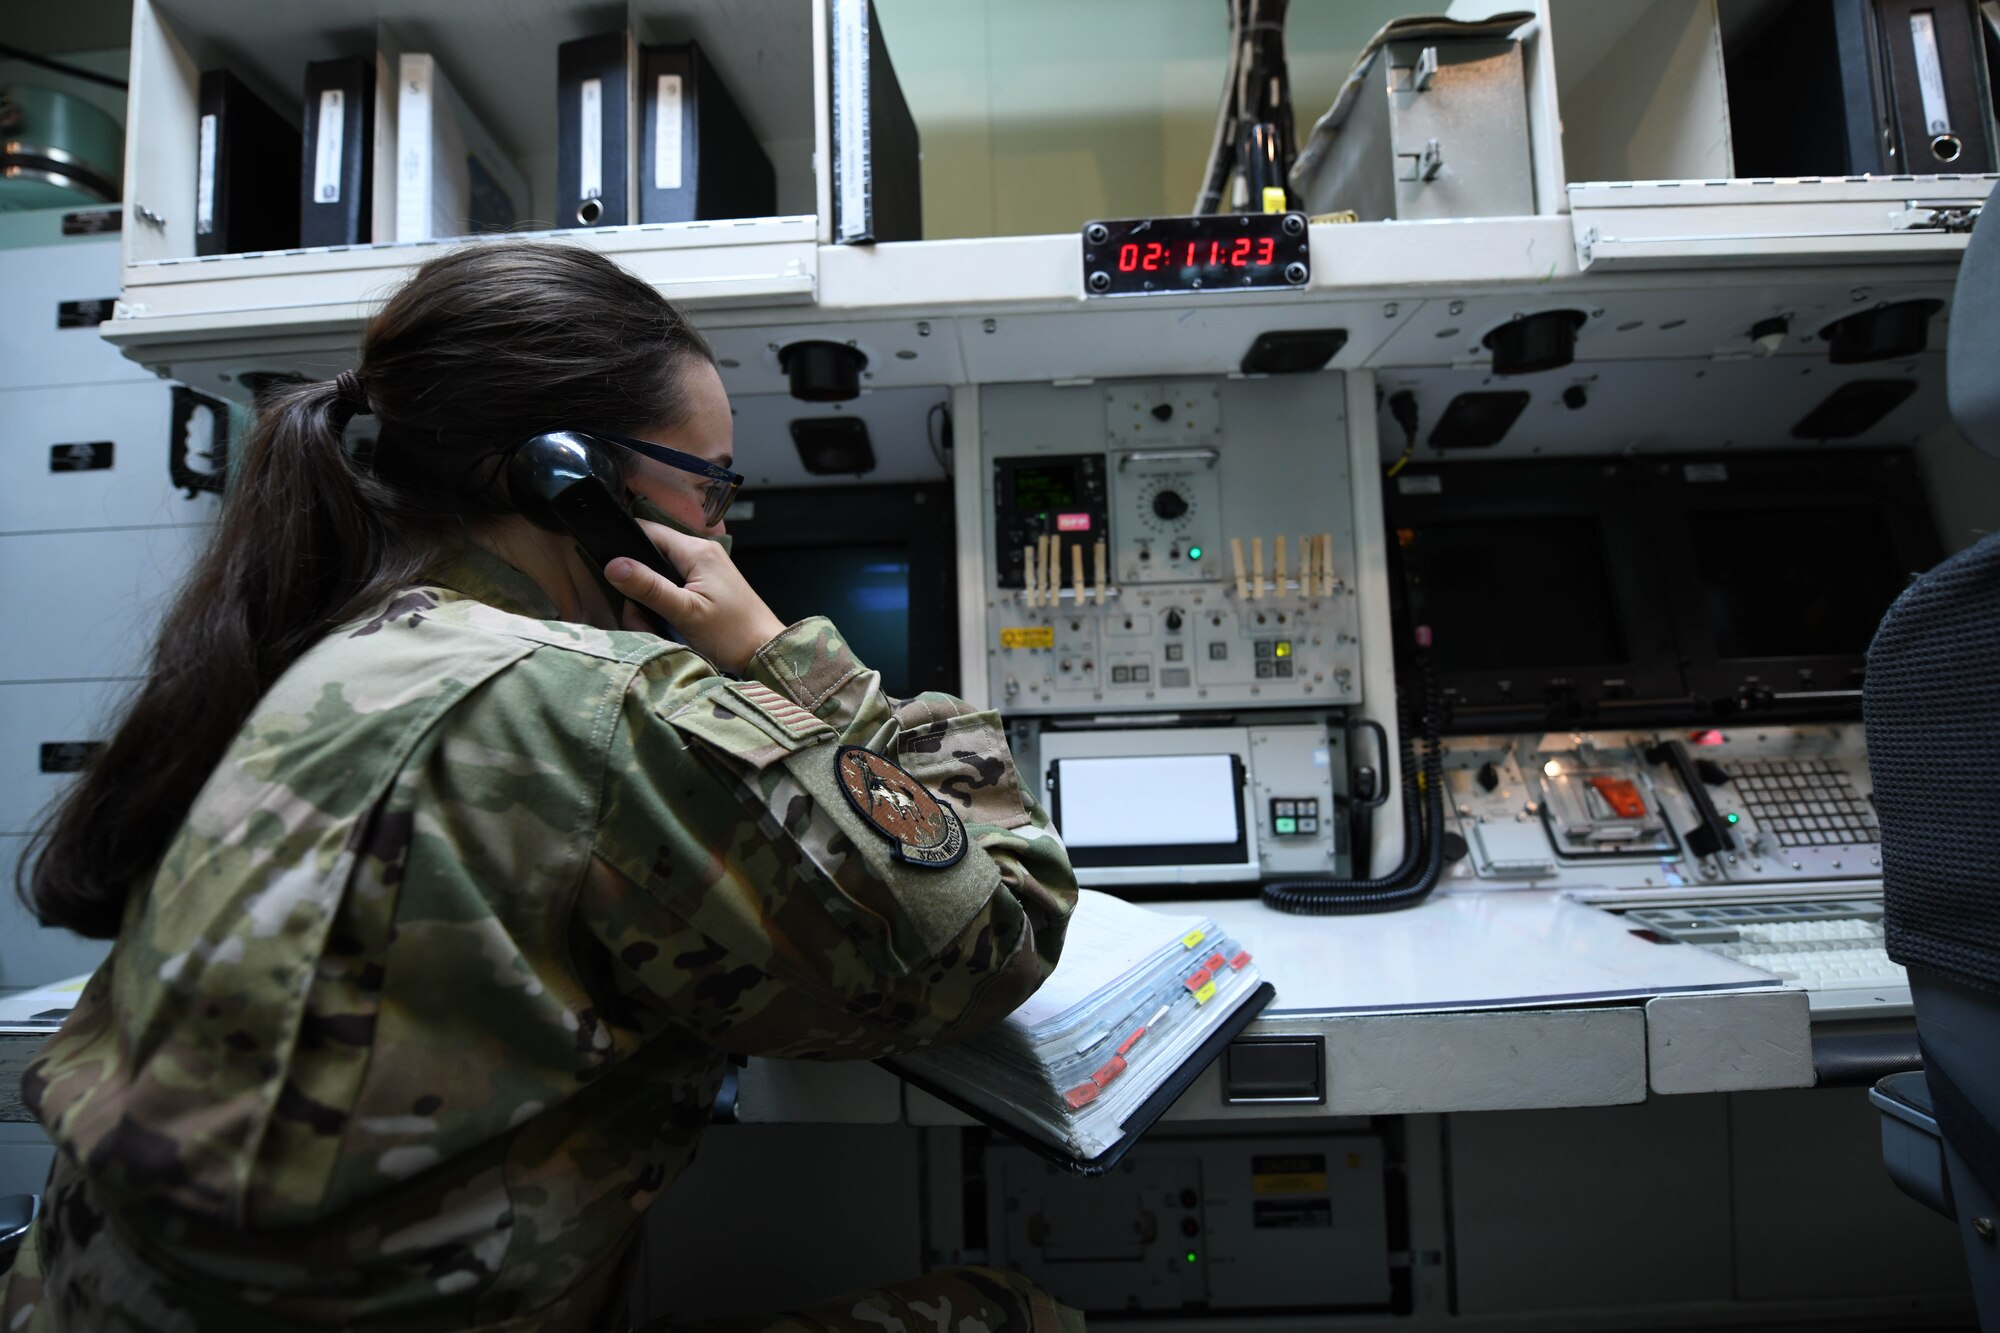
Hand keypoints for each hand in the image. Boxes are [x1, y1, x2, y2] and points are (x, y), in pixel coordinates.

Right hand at [605, 520, 785, 672]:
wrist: (766, 652)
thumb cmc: (732, 634)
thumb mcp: (686, 613)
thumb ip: (650, 587)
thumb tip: (613, 564)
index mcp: (696, 551)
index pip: (647, 530)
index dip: (625, 548)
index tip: (614, 578)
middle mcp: (700, 552)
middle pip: (649, 558)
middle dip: (639, 592)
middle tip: (643, 622)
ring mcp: (704, 569)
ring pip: (657, 577)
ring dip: (650, 605)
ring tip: (656, 630)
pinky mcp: (705, 584)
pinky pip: (672, 588)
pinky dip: (664, 608)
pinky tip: (667, 627)